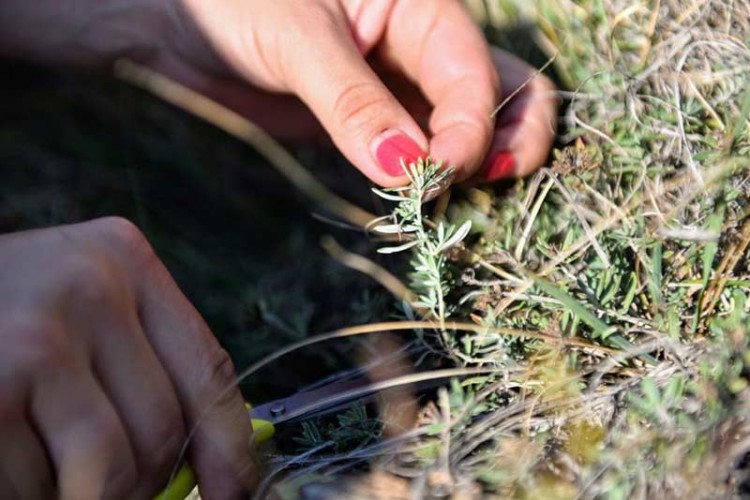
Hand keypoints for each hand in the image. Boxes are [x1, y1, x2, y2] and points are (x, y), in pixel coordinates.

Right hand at [0, 218, 253, 498]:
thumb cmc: (2, 314)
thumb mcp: (82, 310)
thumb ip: (140, 366)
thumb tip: (208, 468)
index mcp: (126, 261)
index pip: (208, 368)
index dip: (228, 446)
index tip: (234, 493)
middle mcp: (87, 287)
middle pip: (161, 429)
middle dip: (141, 480)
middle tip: (112, 482)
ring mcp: (33, 338)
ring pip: (104, 468)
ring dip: (83, 492)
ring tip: (50, 463)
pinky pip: (37, 484)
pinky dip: (29, 490)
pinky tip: (8, 450)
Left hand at [150, 0, 557, 185]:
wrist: (174, 17)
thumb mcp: (295, 38)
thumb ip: (353, 101)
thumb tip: (408, 168)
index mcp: (418, 1)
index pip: (472, 70)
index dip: (470, 128)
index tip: (439, 176)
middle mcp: (421, 41)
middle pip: (504, 90)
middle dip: (508, 141)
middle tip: (482, 187)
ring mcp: (400, 83)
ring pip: (471, 124)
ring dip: (475, 166)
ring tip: (449, 202)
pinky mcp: (374, 119)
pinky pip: (422, 148)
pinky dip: (431, 177)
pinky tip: (418, 199)